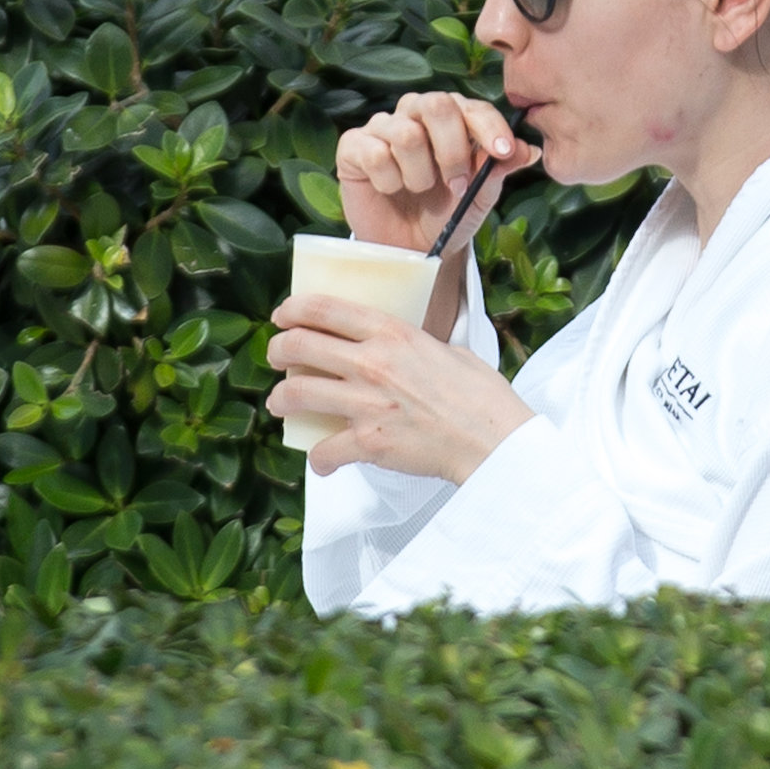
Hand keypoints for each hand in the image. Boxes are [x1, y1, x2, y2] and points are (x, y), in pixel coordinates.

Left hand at [266, 293, 533, 482]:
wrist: (492, 440)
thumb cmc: (481, 397)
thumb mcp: (448, 350)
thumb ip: (416, 345)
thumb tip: (404, 350)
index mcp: (393, 333)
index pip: (325, 308)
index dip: (294, 309)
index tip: (284, 315)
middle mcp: (373, 363)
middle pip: (299, 346)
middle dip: (278, 350)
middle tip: (277, 356)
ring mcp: (367, 404)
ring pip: (296, 394)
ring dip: (281, 399)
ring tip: (281, 402)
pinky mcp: (368, 442)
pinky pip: (323, 450)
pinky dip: (319, 459)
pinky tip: (324, 460)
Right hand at [336, 93, 541, 255]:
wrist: (410, 247)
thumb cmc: (446, 214)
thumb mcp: (481, 195)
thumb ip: (500, 168)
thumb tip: (529, 150)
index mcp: (452, 117)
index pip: (472, 107)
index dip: (490, 127)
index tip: (503, 152)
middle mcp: (416, 113)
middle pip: (436, 105)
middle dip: (452, 150)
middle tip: (457, 185)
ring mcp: (383, 127)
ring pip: (406, 134)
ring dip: (420, 174)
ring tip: (420, 190)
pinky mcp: (353, 146)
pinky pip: (375, 153)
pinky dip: (390, 181)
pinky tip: (391, 190)